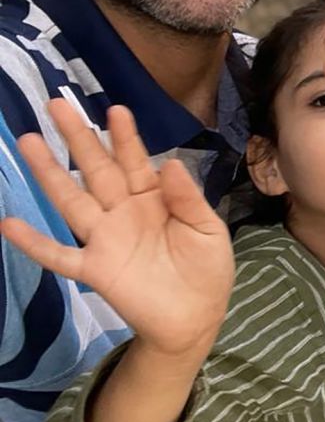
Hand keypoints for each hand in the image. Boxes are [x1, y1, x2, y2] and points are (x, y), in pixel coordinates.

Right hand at [0, 100, 233, 358]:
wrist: (197, 316)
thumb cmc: (206, 268)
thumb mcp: (208, 230)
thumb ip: (188, 199)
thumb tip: (170, 163)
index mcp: (154, 198)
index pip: (135, 160)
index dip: (124, 137)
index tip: (115, 109)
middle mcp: (124, 212)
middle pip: (96, 169)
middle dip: (79, 138)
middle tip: (57, 105)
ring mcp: (106, 239)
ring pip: (72, 200)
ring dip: (50, 173)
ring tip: (29, 141)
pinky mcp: (96, 269)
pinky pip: (60, 255)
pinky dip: (35, 242)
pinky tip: (8, 224)